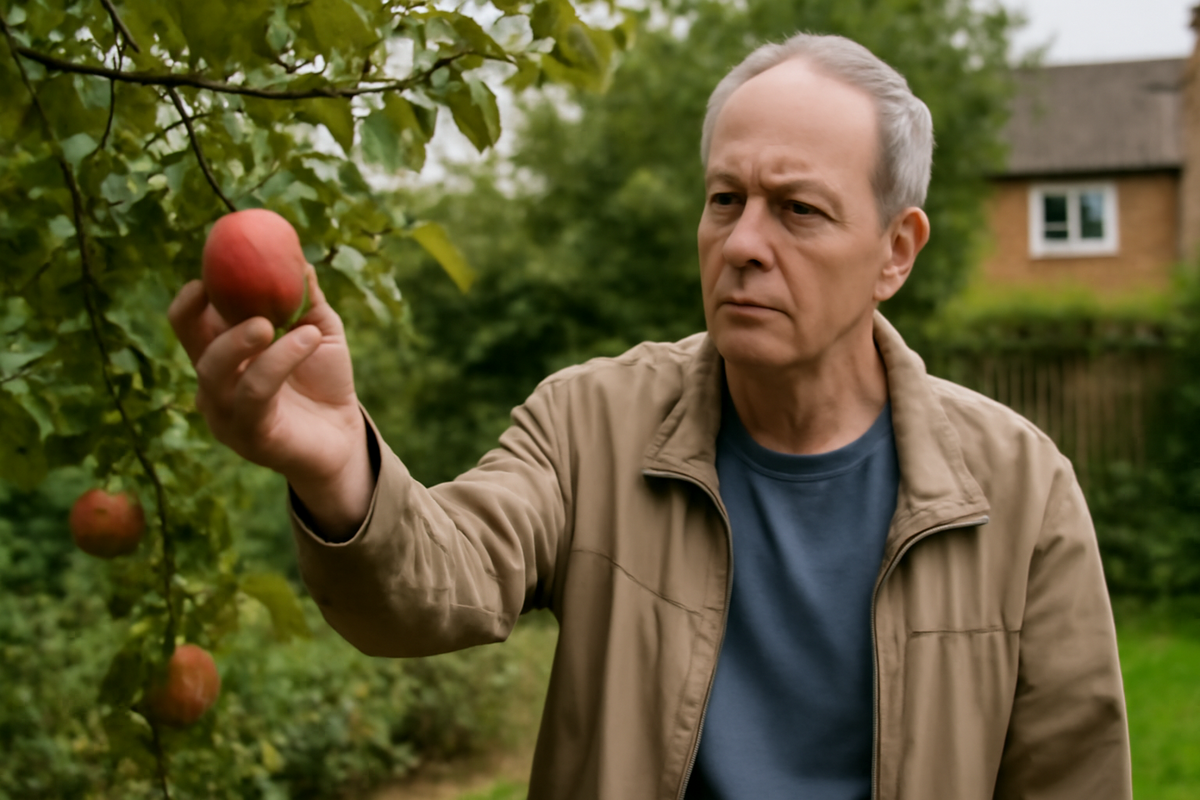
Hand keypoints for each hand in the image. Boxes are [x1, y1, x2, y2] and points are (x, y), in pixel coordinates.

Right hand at [168, 266, 373, 535]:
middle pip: (193, 346)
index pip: (188, 324)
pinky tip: (307, 341)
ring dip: (246, 340)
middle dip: (208, 315)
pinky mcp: (249, 436)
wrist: (344, 437)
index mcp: (222, 356)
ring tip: (289, 326)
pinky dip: (280, 361)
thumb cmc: (324, 380)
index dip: (192, 297)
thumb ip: (305, 299)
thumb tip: (299, 257)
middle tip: (244, 293)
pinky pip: (254, 394)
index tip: (213, 269)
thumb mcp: (318, 331)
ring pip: (217, 371)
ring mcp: (226, 414)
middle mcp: (215, 385)